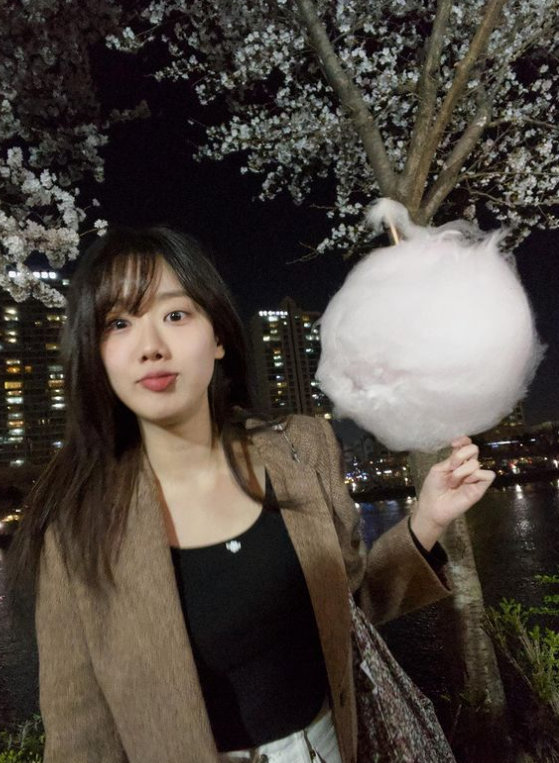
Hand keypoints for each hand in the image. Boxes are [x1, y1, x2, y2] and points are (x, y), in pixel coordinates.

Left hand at [410, 436, 494, 550]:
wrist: (433, 507)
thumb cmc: (433, 488)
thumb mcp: (439, 469)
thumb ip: (452, 458)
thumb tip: (463, 445)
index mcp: (456, 460)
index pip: (466, 444)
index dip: (463, 441)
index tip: (454, 445)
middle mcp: (467, 466)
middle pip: (473, 449)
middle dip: (460, 456)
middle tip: (451, 468)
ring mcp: (474, 477)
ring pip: (476, 463)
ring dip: (462, 471)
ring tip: (453, 483)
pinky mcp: (481, 488)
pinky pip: (488, 475)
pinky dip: (476, 476)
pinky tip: (466, 483)